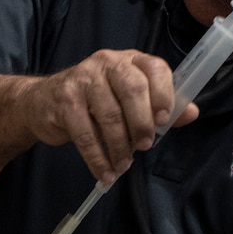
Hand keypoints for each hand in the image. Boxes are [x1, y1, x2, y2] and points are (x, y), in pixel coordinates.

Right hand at [22, 48, 193, 183]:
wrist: (41, 102)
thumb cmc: (92, 101)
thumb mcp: (127, 99)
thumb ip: (159, 106)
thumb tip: (191, 114)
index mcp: (129, 60)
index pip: (154, 68)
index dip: (164, 94)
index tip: (164, 121)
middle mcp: (106, 63)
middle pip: (133, 89)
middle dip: (142, 123)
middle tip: (144, 146)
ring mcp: (83, 79)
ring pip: (109, 115)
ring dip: (119, 147)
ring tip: (123, 165)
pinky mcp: (64, 100)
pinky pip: (85, 135)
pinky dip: (98, 159)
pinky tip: (105, 173)